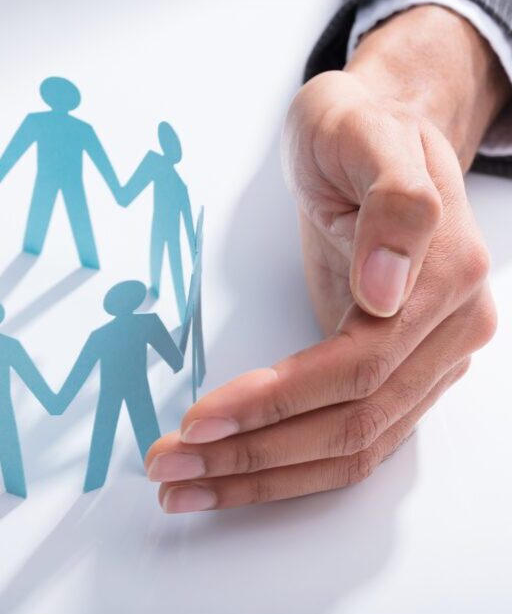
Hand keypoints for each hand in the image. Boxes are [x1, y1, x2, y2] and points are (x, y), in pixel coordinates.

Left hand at [146, 6, 503, 511]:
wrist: (373, 135)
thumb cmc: (359, 127)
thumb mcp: (364, 131)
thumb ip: (394, 203)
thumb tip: (388, 290)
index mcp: (447, 278)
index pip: (357, 366)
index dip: (277, 401)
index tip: (201, 417)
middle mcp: (448, 333)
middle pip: (350, 425)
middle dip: (251, 453)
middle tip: (166, 466)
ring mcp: (426, 362)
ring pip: (349, 450)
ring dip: (259, 478)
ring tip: (180, 486)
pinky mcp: (391, 376)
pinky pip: (346, 443)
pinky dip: (283, 469)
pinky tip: (225, 476)